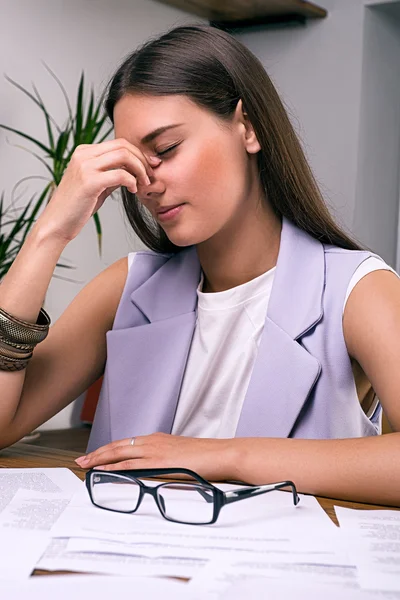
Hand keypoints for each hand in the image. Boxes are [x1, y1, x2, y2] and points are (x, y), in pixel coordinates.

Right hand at [36, 138, 159, 243]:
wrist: (57, 223)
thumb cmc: (77, 207)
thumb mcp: (96, 185)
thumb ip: (111, 174)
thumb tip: (132, 170)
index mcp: (84, 152)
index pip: (118, 143)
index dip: (138, 153)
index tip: (150, 167)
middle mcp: (83, 155)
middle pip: (123, 145)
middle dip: (142, 159)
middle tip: (151, 175)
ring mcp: (85, 166)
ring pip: (124, 156)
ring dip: (140, 169)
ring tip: (145, 183)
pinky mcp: (90, 182)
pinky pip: (121, 175)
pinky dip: (132, 182)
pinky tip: (134, 191)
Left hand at [75, 432, 236, 481]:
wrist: (222, 454)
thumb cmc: (207, 457)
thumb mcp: (182, 456)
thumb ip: (167, 461)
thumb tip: (159, 470)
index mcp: (159, 439)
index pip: (127, 443)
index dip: (110, 449)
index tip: (96, 455)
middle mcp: (154, 441)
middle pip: (118, 445)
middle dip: (98, 453)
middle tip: (82, 460)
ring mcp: (156, 450)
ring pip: (120, 452)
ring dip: (100, 458)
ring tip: (85, 465)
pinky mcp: (159, 461)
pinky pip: (131, 464)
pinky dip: (114, 466)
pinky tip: (103, 470)